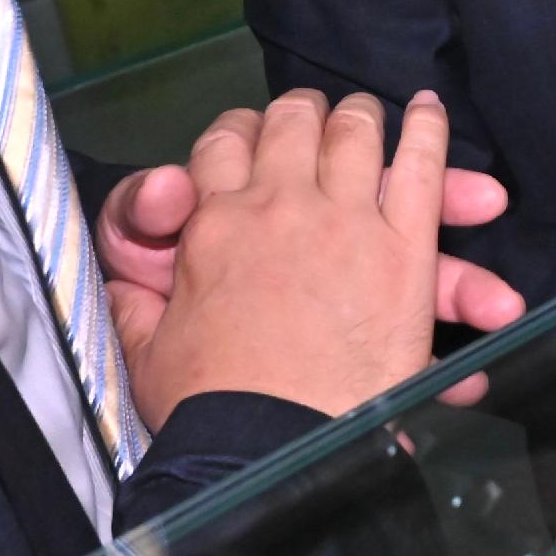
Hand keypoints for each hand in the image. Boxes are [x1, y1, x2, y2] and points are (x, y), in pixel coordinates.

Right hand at [95, 91, 521, 421]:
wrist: (267, 446)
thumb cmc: (206, 409)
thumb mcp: (147, 350)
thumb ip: (135, 303)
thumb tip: (127, 282)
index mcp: (214, 224)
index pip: (224, 144)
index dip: (239, 135)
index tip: (249, 142)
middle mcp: (278, 206)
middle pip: (291, 123)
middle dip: (301, 116)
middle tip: (312, 122)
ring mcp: (344, 220)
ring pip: (354, 134)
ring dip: (358, 118)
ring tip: (365, 115)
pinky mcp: (403, 249)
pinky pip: (421, 166)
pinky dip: (428, 130)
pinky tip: (429, 109)